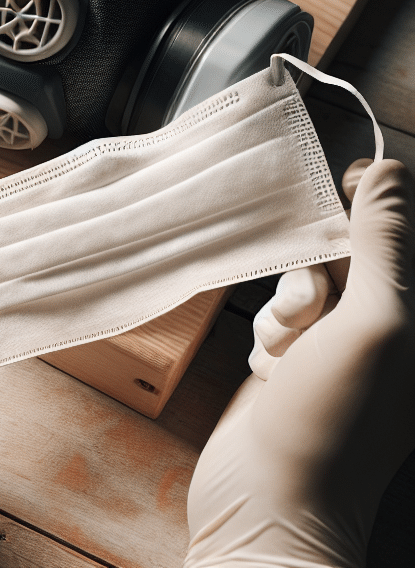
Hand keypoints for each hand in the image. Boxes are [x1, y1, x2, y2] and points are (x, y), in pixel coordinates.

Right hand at [185, 159, 414, 567]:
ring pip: (308, 278)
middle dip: (318, 270)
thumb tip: (389, 170)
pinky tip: (273, 371)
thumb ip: (384, 244)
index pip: (406, 227)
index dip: (374, 201)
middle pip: (350, 250)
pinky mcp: (302, 359)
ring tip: (288, 355)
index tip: (341, 192)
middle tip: (311, 312)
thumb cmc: (333, 419)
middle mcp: (390, 329)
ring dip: (288, 307)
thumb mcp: (373, 323)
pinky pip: (283, 313)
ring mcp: (344, 346)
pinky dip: (272, 333)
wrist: (269, 499)